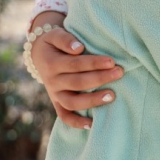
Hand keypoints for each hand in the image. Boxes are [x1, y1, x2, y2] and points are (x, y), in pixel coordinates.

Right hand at [29, 13, 122, 128]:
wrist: (40, 55)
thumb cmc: (54, 43)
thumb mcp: (55, 35)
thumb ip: (65, 39)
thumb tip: (78, 48)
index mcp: (52, 63)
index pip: (75, 64)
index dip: (93, 63)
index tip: (112, 61)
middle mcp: (52, 81)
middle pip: (77, 83)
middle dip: (100, 78)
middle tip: (119, 73)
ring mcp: (54, 94)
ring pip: (73, 102)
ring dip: (93, 101)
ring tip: (112, 96)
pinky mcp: (57, 103)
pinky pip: (65, 116)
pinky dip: (77, 123)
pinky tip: (93, 124)